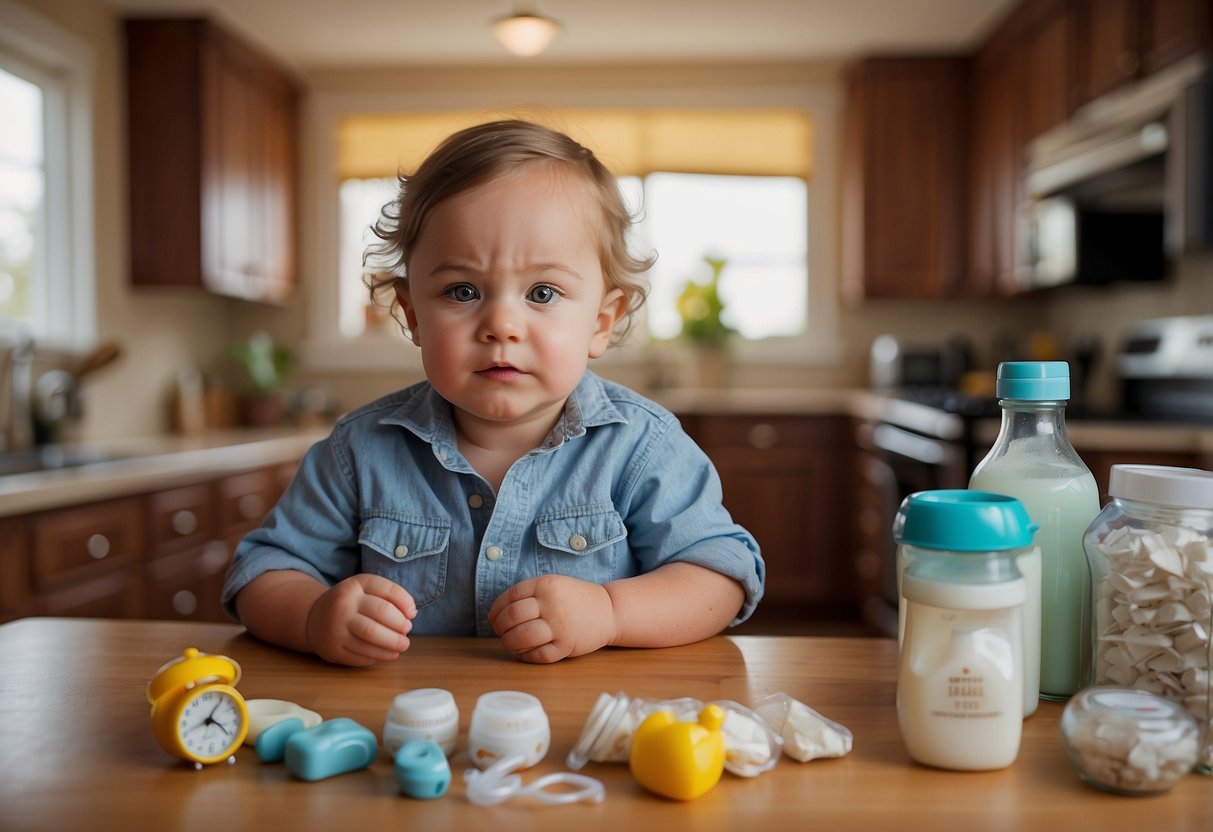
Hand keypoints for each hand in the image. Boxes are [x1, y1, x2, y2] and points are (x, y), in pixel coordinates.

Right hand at [306, 574, 416, 665]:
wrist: (313, 618)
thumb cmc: (350, 603)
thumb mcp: (364, 589)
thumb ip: (388, 595)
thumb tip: (411, 613)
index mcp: (354, 585)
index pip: (386, 589)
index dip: (405, 602)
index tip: (412, 613)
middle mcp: (343, 604)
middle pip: (381, 612)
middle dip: (400, 624)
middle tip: (407, 630)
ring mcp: (336, 627)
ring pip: (372, 636)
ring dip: (393, 643)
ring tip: (403, 645)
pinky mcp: (333, 648)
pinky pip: (361, 654)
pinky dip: (380, 655)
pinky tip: (389, 654)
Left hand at [488, 575, 617, 663]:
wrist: (609, 610)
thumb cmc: (575, 598)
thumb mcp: (554, 584)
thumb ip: (530, 594)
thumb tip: (497, 614)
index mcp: (546, 584)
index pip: (510, 597)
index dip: (496, 610)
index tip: (493, 618)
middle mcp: (552, 603)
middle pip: (512, 617)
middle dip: (499, 627)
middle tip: (500, 632)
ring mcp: (560, 626)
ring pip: (521, 637)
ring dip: (508, 643)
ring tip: (509, 643)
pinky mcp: (566, 646)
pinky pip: (537, 655)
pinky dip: (525, 656)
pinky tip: (522, 653)